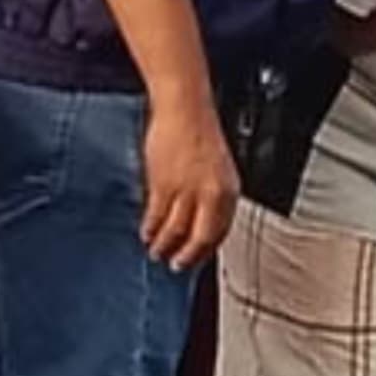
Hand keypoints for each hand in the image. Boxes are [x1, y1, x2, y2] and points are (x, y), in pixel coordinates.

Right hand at [140, 98, 239, 269]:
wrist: (185, 109)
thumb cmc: (200, 134)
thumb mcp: (218, 169)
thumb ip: (212, 196)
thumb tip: (201, 221)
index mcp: (229, 190)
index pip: (221, 232)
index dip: (207, 250)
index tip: (197, 259)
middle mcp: (211, 194)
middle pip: (199, 238)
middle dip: (186, 256)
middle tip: (176, 265)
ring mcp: (186, 191)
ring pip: (175, 230)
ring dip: (164, 245)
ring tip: (157, 253)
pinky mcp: (163, 185)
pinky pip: (155, 216)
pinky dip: (150, 228)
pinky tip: (146, 233)